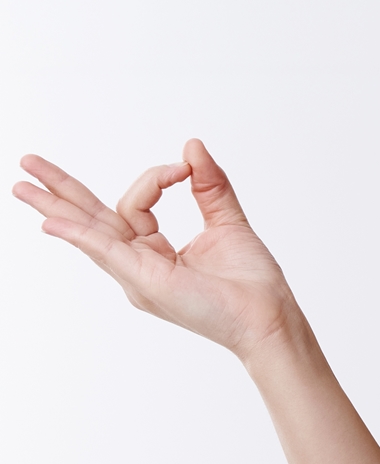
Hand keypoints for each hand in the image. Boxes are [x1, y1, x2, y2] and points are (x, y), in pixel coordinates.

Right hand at [13, 139, 300, 359]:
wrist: (270, 316)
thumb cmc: (252, 282)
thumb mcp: (228, 221)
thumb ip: (208, 185)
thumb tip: (192, 146)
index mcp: (156, 253)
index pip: (135, 205)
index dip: (155, 179)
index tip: (183, 168)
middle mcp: (140, 265)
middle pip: (93, 220)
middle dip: (61, 192)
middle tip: (27, 165)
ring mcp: (138, 276)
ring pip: (92, 232)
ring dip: (57, 206)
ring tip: (22, 184)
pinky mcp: (146, 282)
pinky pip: (107, 252)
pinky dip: (80, 235)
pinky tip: (52, 222)